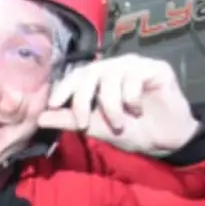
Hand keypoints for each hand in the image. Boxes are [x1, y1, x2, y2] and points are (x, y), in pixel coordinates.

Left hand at [38, 55, 199, 155]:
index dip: (64, 87)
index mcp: (100, 78)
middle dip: (82, 98)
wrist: (164, 140)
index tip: (53, 104)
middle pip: (91, 72)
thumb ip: (69, 121)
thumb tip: (40, 117)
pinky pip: (135, 77)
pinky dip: (131, 97)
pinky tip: (137, 110)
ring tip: (118, 124)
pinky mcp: (156, 68)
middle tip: (84, 122)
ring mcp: (137, 65)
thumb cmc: (131, 131)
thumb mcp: (95, 128)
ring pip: (112, 76)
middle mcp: (116, 67)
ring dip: (110, 104)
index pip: (77, 74)